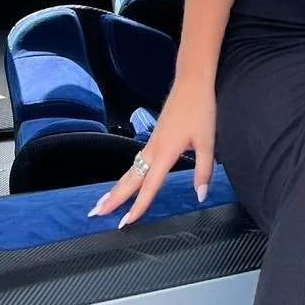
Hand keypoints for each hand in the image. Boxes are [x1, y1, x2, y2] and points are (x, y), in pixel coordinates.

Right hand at [88, 75, 214, 227]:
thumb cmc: (200, 110)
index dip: (138, 205)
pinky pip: (137, 161)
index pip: (149, 185)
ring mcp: (152, 142)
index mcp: (166, 152)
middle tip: (96, 213)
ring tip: (103, 202)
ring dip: (117, 187)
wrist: (191, 82)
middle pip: (130, 178)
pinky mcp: (154, 137)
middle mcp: (153, 149)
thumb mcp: (208, 141)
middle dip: (113, 198)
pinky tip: (126, 181)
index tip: (126, 222)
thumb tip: (199, 195)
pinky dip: (127, 175)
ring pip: (130, 170)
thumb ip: (203, 170)